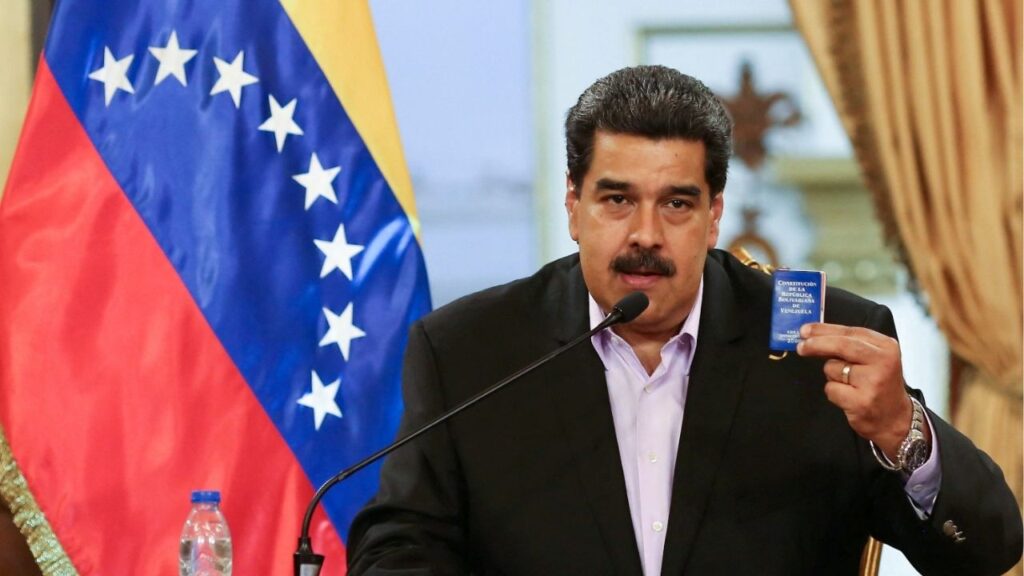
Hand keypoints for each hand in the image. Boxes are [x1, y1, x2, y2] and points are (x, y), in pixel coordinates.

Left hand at [796, 323, 927, 459]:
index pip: (850, 332)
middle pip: (841, 345)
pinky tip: (848, 397)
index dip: (824, 329)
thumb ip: (849, 345)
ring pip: (832, 368)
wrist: (895, 419)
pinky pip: (831, 389)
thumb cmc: (879, 385)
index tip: (805, 330)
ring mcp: (873, 382)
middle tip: (801, 347)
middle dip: (816, 344)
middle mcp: (883, 362)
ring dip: (831, 375)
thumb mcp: (873, 359)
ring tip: (849, 384)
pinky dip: (833, 392)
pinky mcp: (861, 402)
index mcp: (886, 347)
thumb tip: (812, 336)